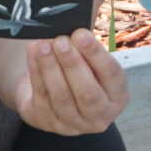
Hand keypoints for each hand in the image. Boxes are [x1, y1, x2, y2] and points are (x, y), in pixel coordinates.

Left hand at [11, 28, 127, 135]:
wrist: (53, 91)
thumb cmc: (79, 69)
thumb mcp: (90, 61)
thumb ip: (87, 48)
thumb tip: (74, 25)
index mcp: (117, 98)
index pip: (111, 76)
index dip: (95, 55)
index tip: (80, 34)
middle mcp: (98, 117)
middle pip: (87, 92)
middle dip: (72, 64)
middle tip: (60, 39)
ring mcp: (72, 125)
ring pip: (61, 96)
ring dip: (50, 67)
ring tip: (43, 43)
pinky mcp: (47, 123)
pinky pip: (41, 97)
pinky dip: (36, 72)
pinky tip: (34, 53)